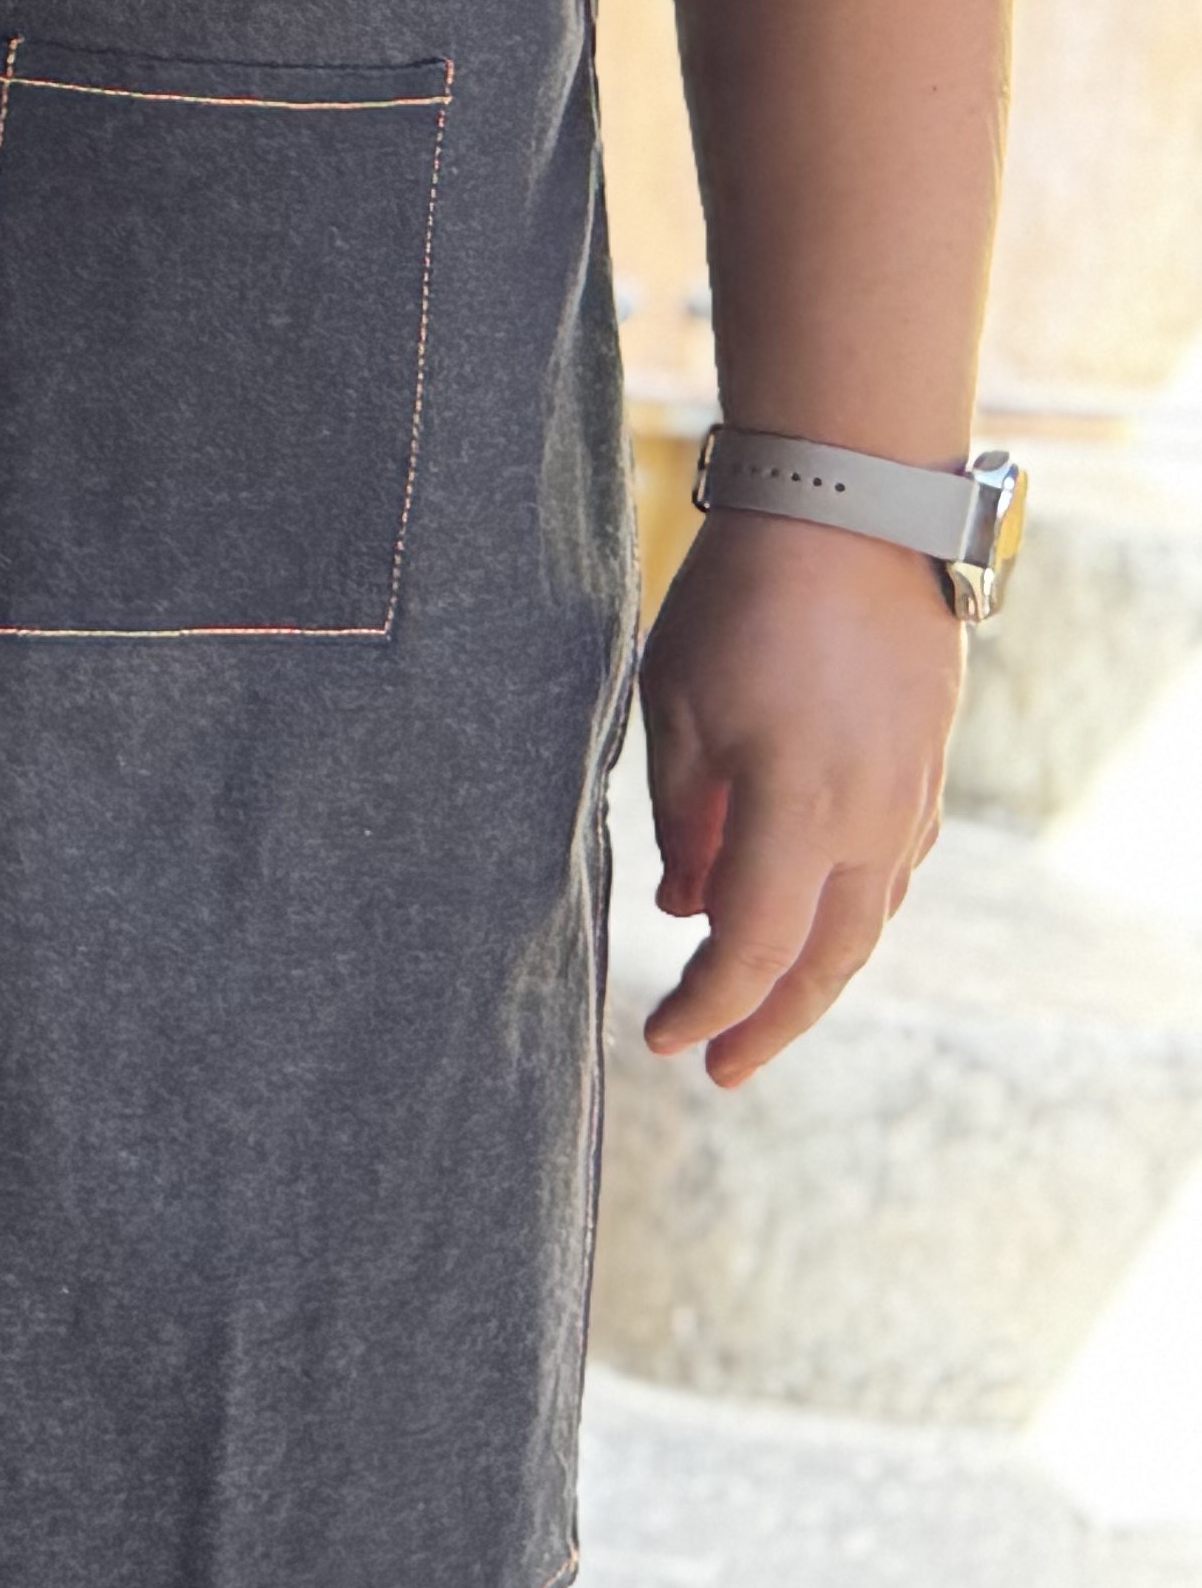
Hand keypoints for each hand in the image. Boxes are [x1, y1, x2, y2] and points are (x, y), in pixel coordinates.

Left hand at [635, 510, 966, 1083]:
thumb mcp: (675, 707)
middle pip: (826, 961)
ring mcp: (909, 799)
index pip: (752, 950)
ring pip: (869, 923)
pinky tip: (813, 923)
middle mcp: (871, 823)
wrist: (852, 519)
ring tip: (759, 1013)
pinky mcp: (923, 772)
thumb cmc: (741, 605)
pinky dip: (848, 916)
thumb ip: (682, 820)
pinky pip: (890, 873)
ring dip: (814, 978)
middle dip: (770, 1025)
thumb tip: (685, 909)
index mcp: (799, 814)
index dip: (707, 1006)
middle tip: (719, 1068)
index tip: (663, 1040)